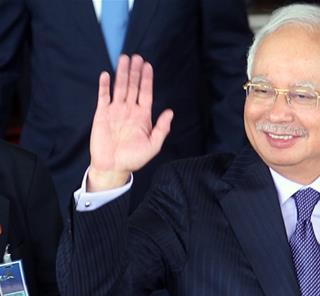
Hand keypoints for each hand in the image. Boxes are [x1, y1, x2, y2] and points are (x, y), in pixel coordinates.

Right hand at [88, 54, 172, 191]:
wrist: (113, 167)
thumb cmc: (134, 158)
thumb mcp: (153, 145)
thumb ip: (161, 128)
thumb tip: (170, 112)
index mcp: (143, 116)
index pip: (146, 93)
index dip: (147, 80)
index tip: (148, 66)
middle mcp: (130, 110)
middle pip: (133, 86)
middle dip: (135, 72)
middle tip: (136, 56)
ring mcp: (115, 111)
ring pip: (120, 88)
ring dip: (122, 73)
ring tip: (124, 59)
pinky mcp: (102, 114)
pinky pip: (103, 97)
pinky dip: (105, 86)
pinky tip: (107, 74)